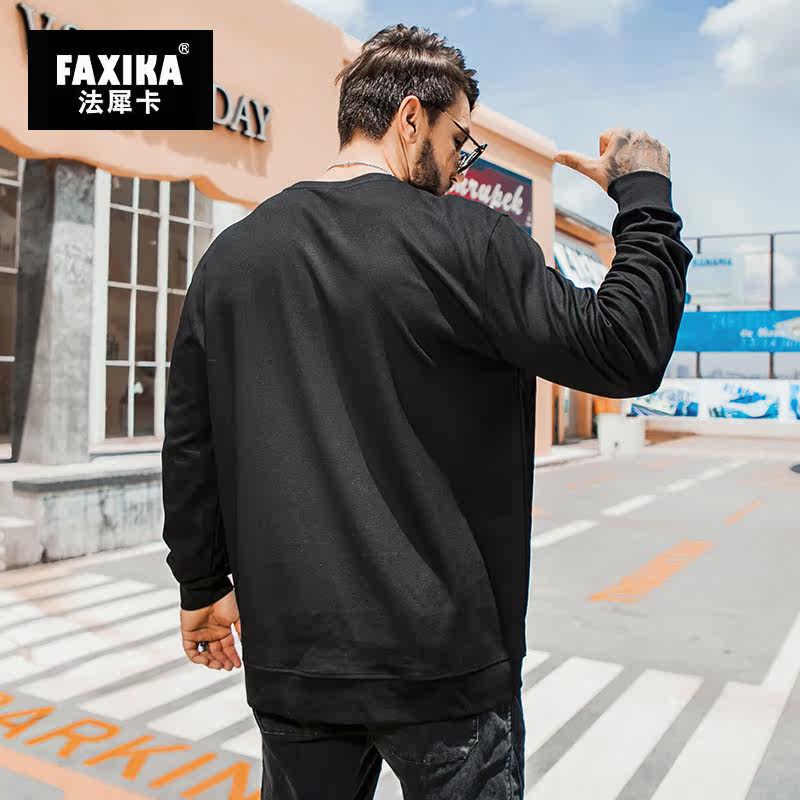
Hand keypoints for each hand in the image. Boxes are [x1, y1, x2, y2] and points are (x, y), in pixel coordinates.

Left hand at [180, 588, 242, 669]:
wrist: (209, 592)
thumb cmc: (224, 600)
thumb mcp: (237, 617)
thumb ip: (241, 631)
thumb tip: (246, 644)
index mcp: (223, 629)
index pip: (227, 647)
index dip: (232, 657)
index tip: (238, 664)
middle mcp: (212, 633)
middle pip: (217, 653)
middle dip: (223, 661)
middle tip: (228, 666)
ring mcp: (200, 634)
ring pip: (205, 654)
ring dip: (212, 662)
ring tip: (219, 665)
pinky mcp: (189, 634)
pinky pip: (191, 651)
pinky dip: (198, 658)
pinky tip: (207, 660)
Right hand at [553, 127, 670, 191]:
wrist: (642, 194)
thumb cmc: (616, 181)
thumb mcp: (593, 171)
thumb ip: (575, 161)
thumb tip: (555, 155)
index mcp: (621, 132)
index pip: (605, 138)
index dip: (603, 155)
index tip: (609, 167)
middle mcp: (639, 132)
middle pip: (621, 142)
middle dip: (619, 155)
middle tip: (620, 172)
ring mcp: (653, 141)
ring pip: (637, 148)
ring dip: (633, 158)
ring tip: (633, 174)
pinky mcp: (664, 151)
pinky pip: (652, 154)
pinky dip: (648, 162)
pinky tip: (645, 174)